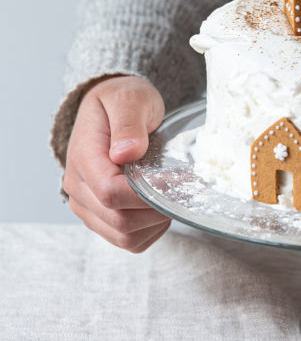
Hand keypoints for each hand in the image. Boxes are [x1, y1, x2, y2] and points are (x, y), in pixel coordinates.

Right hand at [63, 75, 169, 251]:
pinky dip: (149, 231)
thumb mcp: (129, 98)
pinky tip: (159, 208)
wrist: (112, 109)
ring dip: (154, 223)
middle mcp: (78, 187)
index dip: (147, 194)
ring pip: (123, 237)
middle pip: (119, 219)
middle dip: (157, 209)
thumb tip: (125, 153)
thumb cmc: (121, 100)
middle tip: (182, 189)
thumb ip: (128, 123)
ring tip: (170, 196)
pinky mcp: (98, 218)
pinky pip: (127, 241)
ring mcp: (86, 206)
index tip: (178, 180)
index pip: (110, 192)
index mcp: (83, 158)